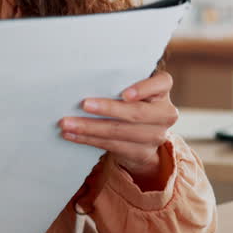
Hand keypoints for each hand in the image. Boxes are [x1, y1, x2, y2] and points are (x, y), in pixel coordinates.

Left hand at [60, 71, 178, 189]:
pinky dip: (88, 139)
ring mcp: (156, 136)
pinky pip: (112, 145)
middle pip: (136, 113)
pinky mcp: (142, 153)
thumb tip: (86, 80)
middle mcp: (165, 113)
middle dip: (107, 109)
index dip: (144, 89)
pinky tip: (72, 135)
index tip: (124, 94)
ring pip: (120, 132)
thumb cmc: (132, 102)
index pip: (162, 83)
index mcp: (163, 91)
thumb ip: (121, 83)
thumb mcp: (135, 90)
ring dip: (89, 128)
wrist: (144, 137)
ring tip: (67, 123)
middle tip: (83, 104)